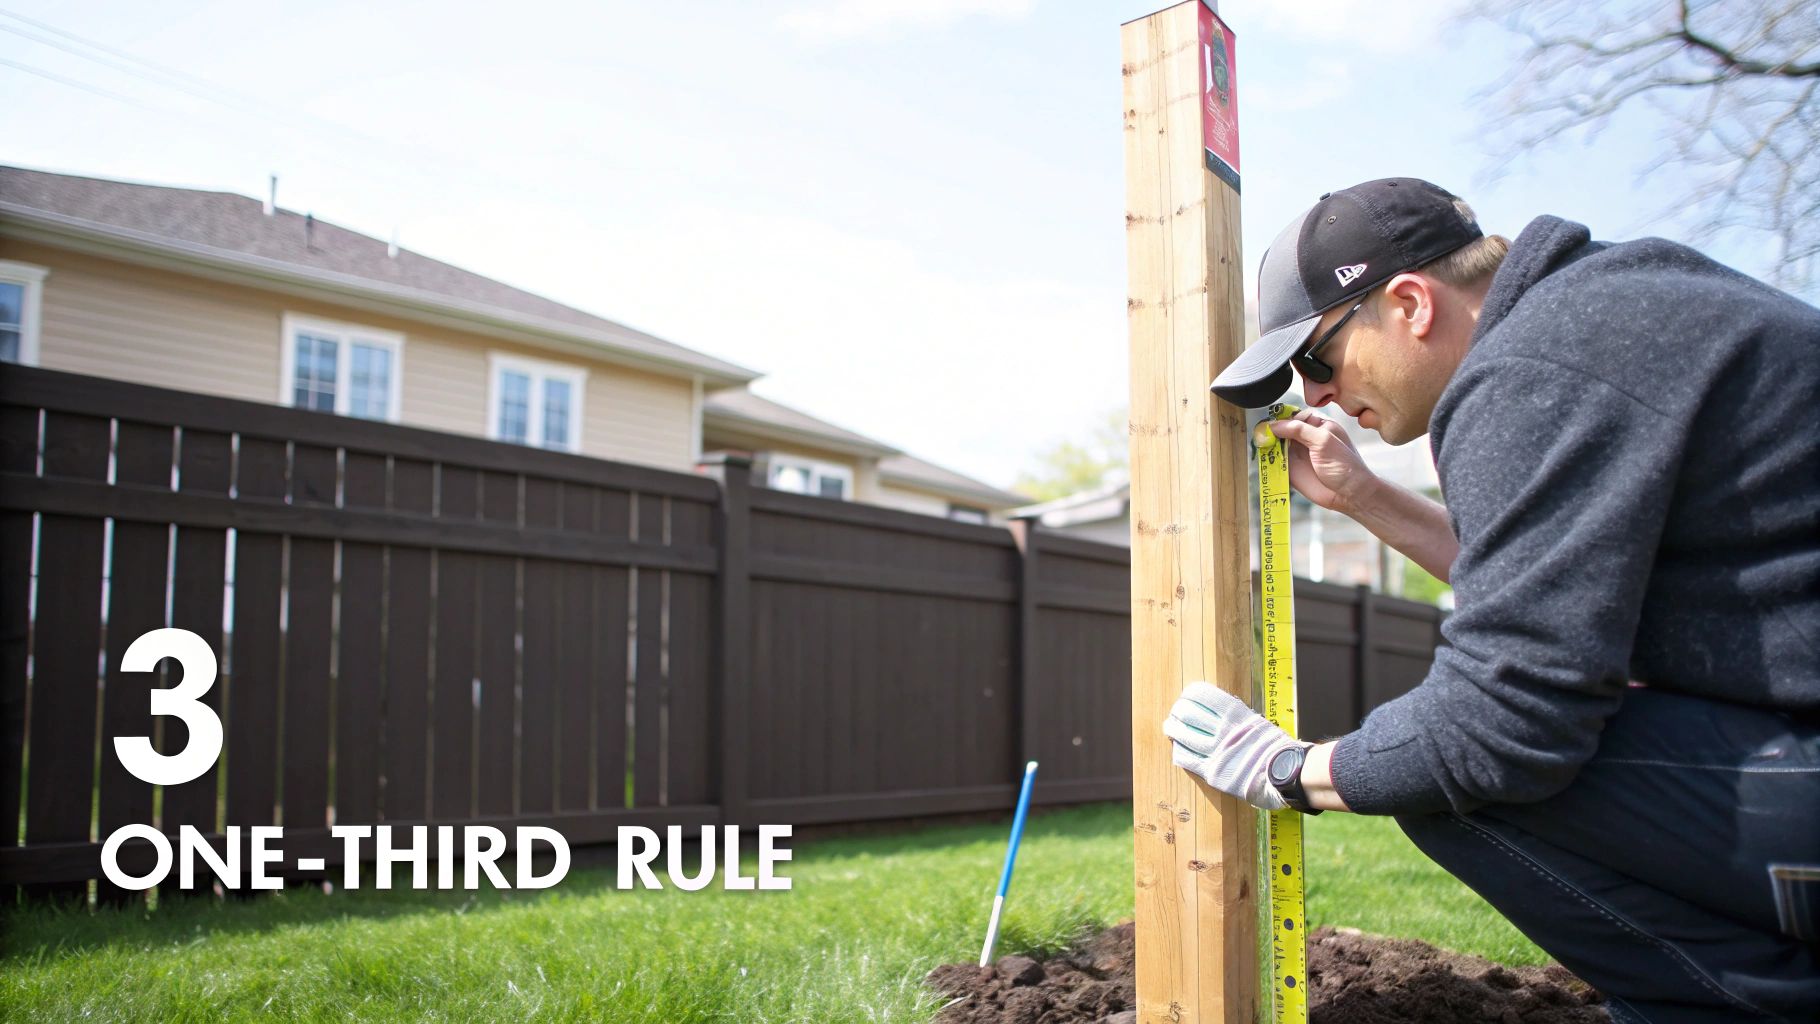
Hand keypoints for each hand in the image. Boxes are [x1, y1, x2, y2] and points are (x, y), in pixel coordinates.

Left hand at [1163, 681, 1297, 810]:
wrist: (1286, 773)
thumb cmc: (1276, 748)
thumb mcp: (1257, 723)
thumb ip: (1238, 718)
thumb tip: (1224, 712)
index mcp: (1235, 714)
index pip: (1202, 695)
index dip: (1189, 695)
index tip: (1185, 698)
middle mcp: (1222, 730)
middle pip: (1188, 714)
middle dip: (1178, 712)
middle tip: (1175, 713)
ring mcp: (1216, 751)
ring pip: (1183, 735)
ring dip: (1173, 729)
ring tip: (1169, 727)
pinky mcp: (1212, 772)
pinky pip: (1187, 758)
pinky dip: (1179, 751)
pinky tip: (1177, 749)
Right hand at [1269, 410, 1376, 514]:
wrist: (1349, 494)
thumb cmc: (1344, 464)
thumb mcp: (1323, 440)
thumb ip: (1299, 429)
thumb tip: (1273, 425)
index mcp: (1317, 425)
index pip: (1293, 415)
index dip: (1281, 418)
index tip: (1270, 422)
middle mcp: (1305, 438)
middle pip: (1281, 430)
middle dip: (1270, 431)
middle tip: (1261, 434)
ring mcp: (1297, 454)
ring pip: (1275, 445)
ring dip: (1266, 445)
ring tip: (1260, 445)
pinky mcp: (1291, 470)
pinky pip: (1274, 462)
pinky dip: (1266, 460)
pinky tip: (1262, 458)